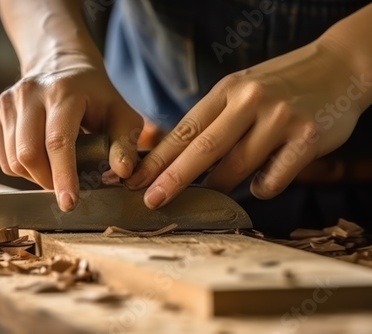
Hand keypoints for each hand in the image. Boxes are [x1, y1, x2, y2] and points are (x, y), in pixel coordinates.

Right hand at [0, 59, 142, 211]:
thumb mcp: (121, 113)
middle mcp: (30, 93)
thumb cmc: (95, 94)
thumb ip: (125, 143)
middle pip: (28, 154)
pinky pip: (4, 159)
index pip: (58, 141)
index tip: (69, 203)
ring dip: (36, 177)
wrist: (60, 62)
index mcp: (63, 91)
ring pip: (13, 160)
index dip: (63, 175)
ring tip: (57, 171)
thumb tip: (122, 173)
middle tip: (68, 188)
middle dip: (48, 181)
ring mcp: (8, 102)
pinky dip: (23, 170)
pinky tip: (42, 160)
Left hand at [125, 40, 370, 208]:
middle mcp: (250, 101)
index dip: (158, 158)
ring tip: (216, 189)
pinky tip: (262, 182)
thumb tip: (169, 153)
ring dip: (221, 186)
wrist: (340, 68)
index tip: (135, 180)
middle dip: (173, 179)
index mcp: (227, 89)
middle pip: (204, 149)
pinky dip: (261, 189)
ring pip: (237, 169)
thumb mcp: (239, 89)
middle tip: (151, 201)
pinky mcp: (307, 138)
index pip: (185, 129)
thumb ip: (211, 119)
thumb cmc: (278, 87)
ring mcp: (280, 119)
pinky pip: (272, 179)